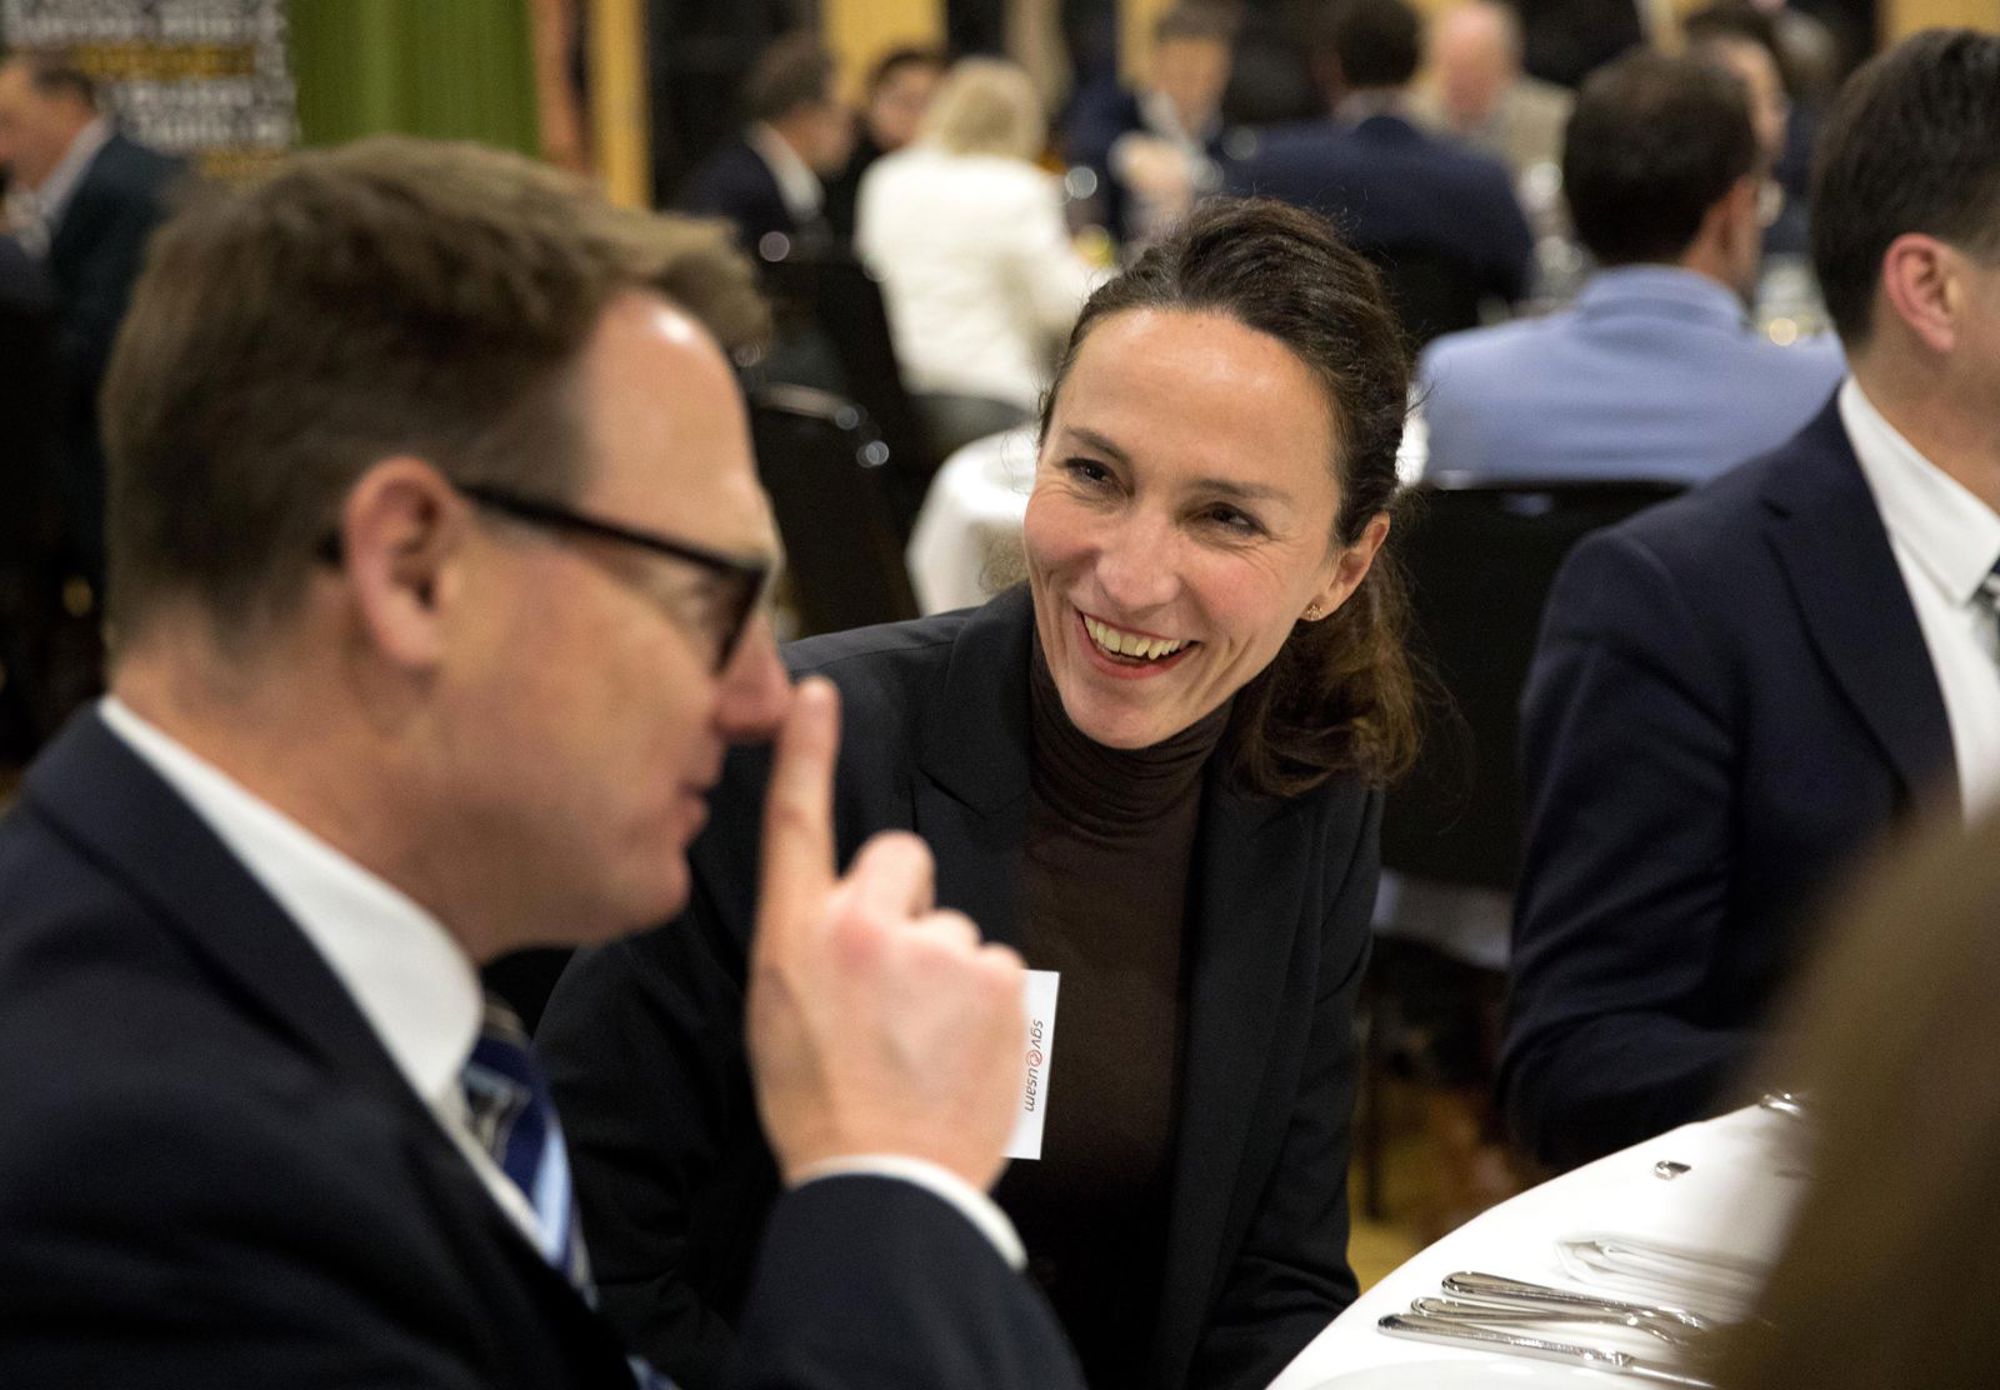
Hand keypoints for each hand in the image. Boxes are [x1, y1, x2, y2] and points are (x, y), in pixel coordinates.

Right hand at [745, 677, 1027, 1190]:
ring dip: (946, 971)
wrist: (883, 1184)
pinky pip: (995, 967)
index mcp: (797, 936)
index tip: (816, 696)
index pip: (796, 821)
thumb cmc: (819, 1107)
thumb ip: (811, 944)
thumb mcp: (779, 1014)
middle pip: (902, 859)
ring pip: (952, 928)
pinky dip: (986, 1005)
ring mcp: (935, 949)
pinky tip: (959, 1053)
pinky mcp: (997, 979)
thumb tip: (847, 915)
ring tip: (922, 1042)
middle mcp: (863, 925)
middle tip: (892, 983)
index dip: (805, 752)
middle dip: (905, 901)